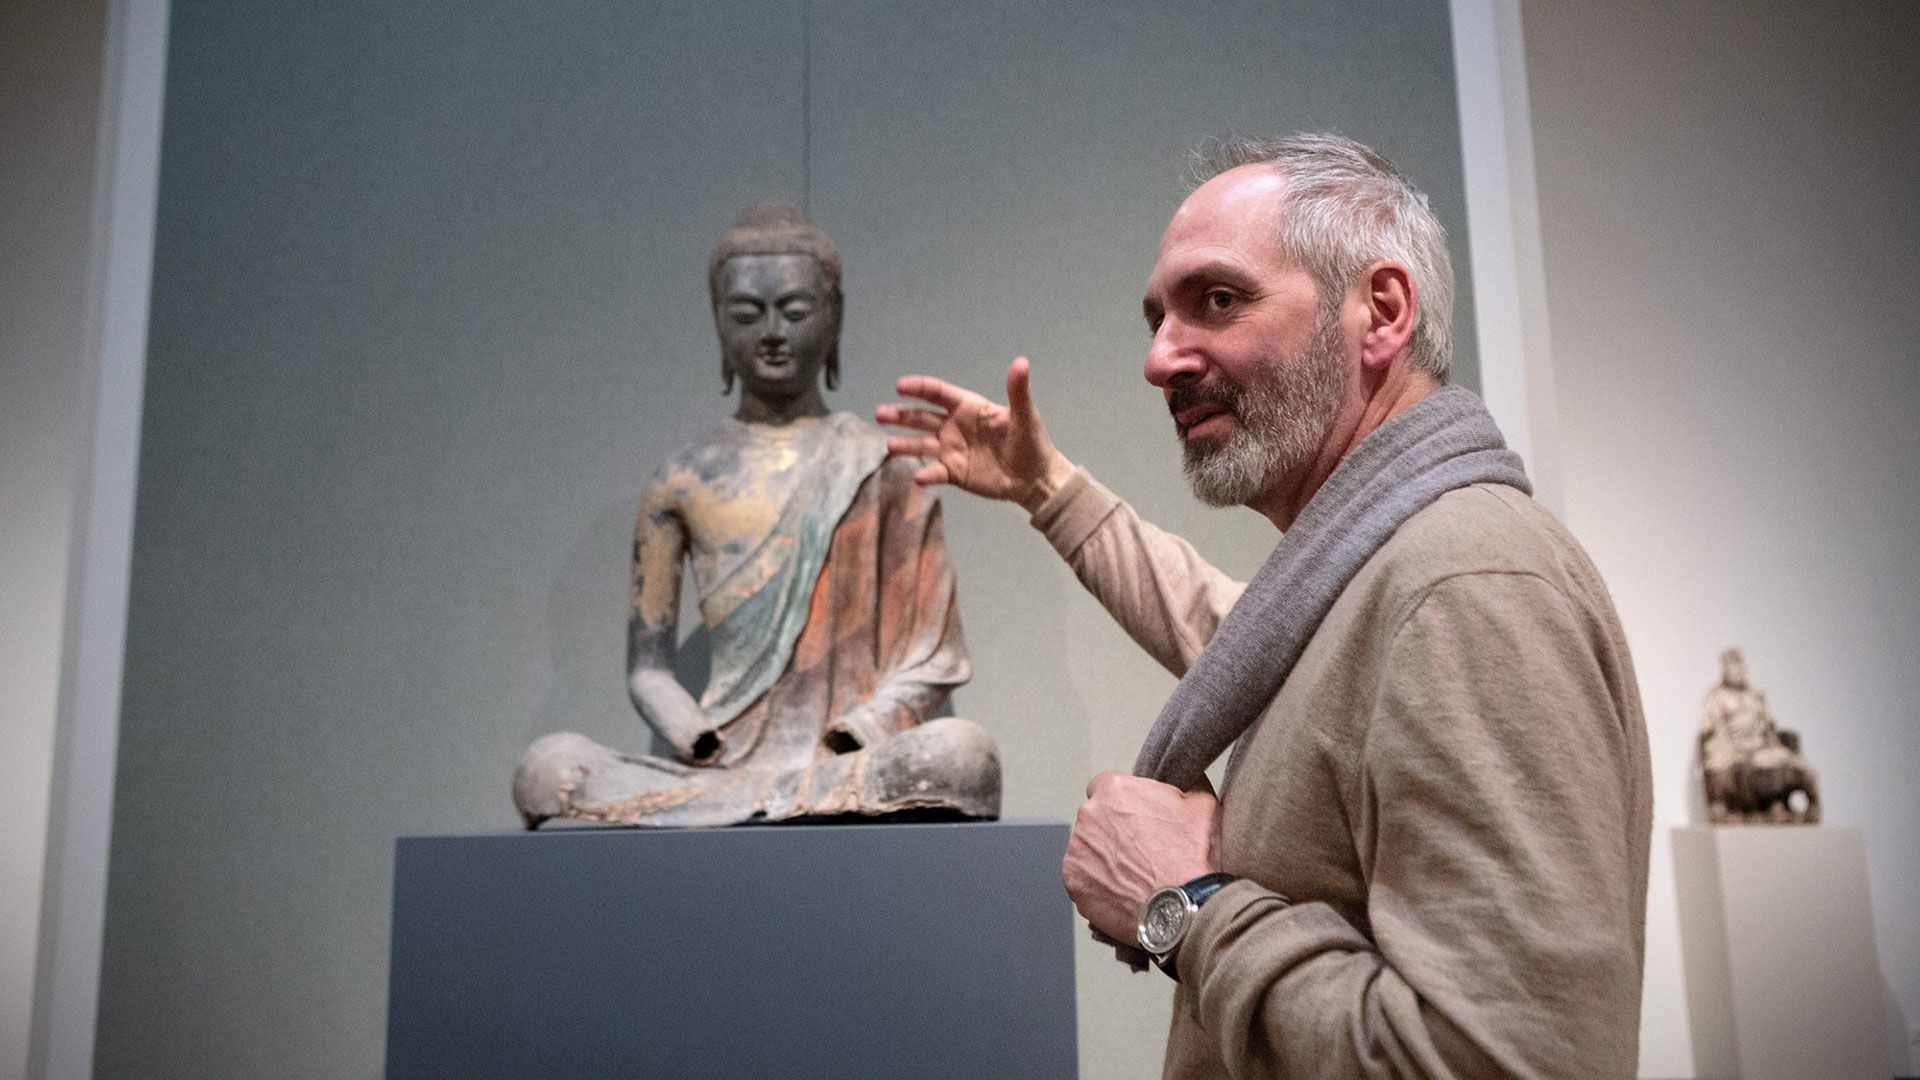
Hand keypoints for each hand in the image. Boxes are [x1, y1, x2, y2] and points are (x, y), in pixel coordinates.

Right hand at [877, 357, 1074, 512]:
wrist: (1035, 478)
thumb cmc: (1031, 442)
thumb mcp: (1025, 416)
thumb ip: (1018, 391)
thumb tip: (1021, 362)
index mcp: (968, 408)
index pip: (938, 394)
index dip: (919, 388)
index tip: (900, 386)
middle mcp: (954, 426)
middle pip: (922, 418)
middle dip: (901, 415)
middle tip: (879, 414)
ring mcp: (951, 450)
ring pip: (922, 445)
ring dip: (905, 444)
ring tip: (889, 445)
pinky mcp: (954, 473)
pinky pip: (935, 471)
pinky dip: (926, 474)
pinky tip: (918, 476)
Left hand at [1063, 772, 1220, 942]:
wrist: (1183, 909)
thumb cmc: (1193, 856)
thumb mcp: (1203, 804)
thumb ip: (1184, 783)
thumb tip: (1185, 778)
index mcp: (1115, 790)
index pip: (1107, 786)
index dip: (1124, 803)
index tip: (1137, 818)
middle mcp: (1088, 815)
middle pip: (1096, 818)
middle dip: (1113, 830)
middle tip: (1141, 850)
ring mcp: (1077, 851)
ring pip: (1088, 849)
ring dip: (1105, 857)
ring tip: (1133, 875)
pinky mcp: (1074, 882)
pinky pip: (1084, 878)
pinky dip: (1098, 884)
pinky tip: (1123, 892)